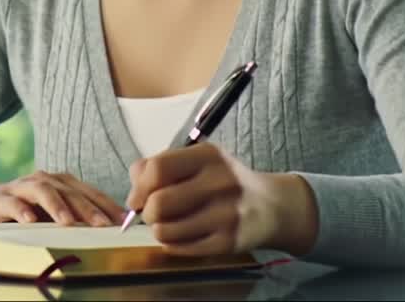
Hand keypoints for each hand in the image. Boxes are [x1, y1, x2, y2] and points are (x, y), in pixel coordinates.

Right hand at [0, 172, 126, 226]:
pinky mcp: (1, 199)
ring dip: (57, 206)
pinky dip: (22, 210)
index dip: (106, 205)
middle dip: (88, 208)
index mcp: (61, 183)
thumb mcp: (52, 213)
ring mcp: (22, 188)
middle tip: (104, 225)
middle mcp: (44, 180)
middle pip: (69, 191)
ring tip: (69, 222)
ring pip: (43, 191)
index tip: (124, 221)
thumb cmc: (25, 209)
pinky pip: (13, 203)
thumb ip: (75, 217)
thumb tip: (108, 229)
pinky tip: (30, 220)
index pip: (88, 192)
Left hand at [125, 142, 318, 256]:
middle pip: (159, 203)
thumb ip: (162, 166)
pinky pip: (181, 248)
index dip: (139, 186)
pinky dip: (172, 243)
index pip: (158, 169)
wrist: (271, 206)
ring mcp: (226, 215)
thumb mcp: (199, 160)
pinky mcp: (228, 243)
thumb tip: (133, 192)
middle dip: (147, 211)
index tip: (137, 197)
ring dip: (158, 229)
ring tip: (168, 223)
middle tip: (153, 213)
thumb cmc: (225, 181)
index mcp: (208, 156)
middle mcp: (219, 183)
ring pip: (166, 230)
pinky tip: (182, 234)